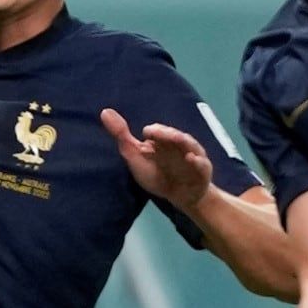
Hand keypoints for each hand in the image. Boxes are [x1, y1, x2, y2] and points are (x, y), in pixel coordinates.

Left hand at [104, 108, 219, 213]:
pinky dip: (197, 161)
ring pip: (190, 145)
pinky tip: (191, 158)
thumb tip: (104, 111)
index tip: (146, 133)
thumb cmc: (156, 174)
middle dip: (167, 134)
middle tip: (158, 133)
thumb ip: (122, 136)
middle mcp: (179, 145)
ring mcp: (192, 156)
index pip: (158, 132)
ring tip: (176, 138)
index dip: (154, 132)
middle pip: (174, 136)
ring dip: (183, 141)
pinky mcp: (202, 170)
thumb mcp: (136, 156)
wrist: (180, 196)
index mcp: (163, 141)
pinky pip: (202, 164)